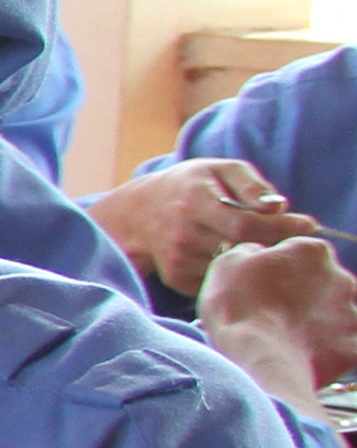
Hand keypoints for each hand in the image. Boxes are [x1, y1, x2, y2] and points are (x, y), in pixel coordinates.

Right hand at [88, 156, 314, 294]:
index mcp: (194, 202)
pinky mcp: (178, 278)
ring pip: (236, 265)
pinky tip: (227, 252)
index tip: (308, 223)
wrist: (138, 213)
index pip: (247, 225)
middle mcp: (183, 234)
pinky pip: (221, 278)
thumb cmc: (189, 186)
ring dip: (252, 255)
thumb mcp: (218, 169)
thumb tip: (278, 206)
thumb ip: (251, 183)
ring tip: (252, 240)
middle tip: (285, 233)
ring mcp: (179, 259)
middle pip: (245, 248)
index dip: (283, 227)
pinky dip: (232, 268)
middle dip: (272, 241)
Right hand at [199, 234, 356, 402]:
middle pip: (321, 282)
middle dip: (302, 295)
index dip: (279, 270)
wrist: (260, 360)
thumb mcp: (228, 264)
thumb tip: (258, 254)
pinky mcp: (354, 346)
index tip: (262, 286)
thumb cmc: (240, 308)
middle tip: (271, 314)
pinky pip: (341, 345)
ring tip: (284, 339)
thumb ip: (251, 251)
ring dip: (315, 322)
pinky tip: (300, 355)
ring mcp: (352, 312)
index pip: (301, 253)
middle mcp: (341, 276)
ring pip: (333, 313)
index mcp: (312, 251)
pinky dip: (324, 350)